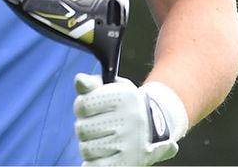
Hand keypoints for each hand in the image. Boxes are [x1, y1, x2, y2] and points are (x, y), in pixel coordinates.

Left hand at [74, 74, 188, 166]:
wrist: (159, 126)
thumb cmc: (126, 105)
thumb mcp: (114, 88)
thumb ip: (93, 85)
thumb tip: (78, 79)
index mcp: (125, 96)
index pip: (84, 104)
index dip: (82, 107)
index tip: (89, 107)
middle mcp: (130, 118)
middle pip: (83, 128)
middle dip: (85, 128)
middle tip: (98, 126)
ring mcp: (129, 142)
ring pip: (87, 148)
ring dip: (89, 145)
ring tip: (103, 140)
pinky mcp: (127, 162)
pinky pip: (95, 166)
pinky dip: (92, 163)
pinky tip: (100, 155)